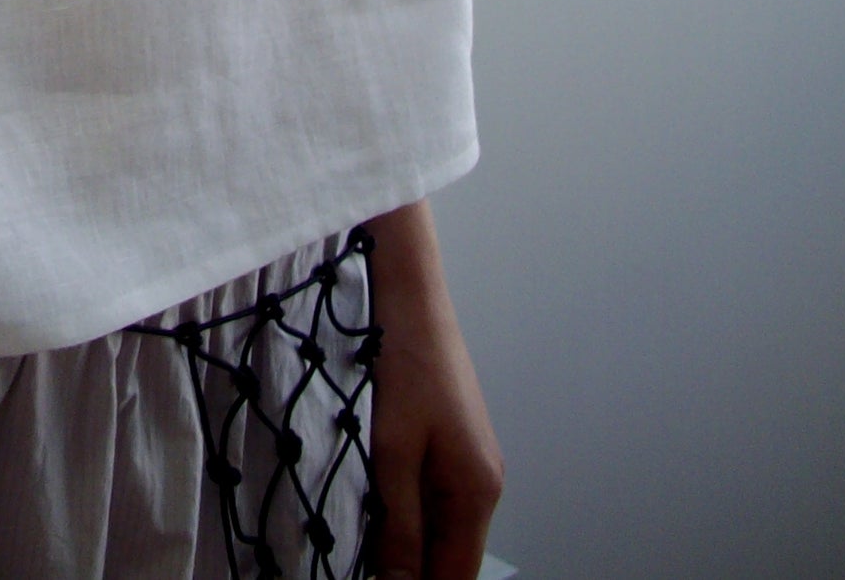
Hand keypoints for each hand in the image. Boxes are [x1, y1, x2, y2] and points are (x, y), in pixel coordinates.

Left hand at [362, 201, 503, 579]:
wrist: (411, 293)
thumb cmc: (406, 361)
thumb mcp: (393, 451)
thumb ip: (399, 525)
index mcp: (478, 491)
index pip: (458, 575)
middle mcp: (483, 482)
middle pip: (450, 555)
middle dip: (411, 569)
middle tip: (362, 564)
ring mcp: (469, 461)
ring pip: (439, 527)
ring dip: (405, 542)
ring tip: (363, 544)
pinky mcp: (450, 442)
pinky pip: (432, 497)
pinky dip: (405, 510)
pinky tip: (373, 506)